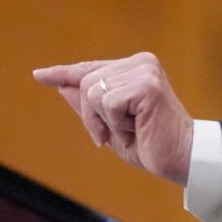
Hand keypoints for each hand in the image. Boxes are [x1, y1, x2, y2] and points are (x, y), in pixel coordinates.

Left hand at [32, 52, 194, 185]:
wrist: (182, 158)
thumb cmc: (151, 144)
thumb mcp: (111, 126)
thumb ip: (89, 105)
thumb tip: (62, 87)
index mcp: (134, 68)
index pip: (90, 68)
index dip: (63, 74)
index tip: (40, 75)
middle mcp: (139, 63)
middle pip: (85, 82)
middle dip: (91, 115)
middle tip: (116, 133)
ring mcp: (144, 71)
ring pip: (93, 92)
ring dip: (104, 121)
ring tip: (130, 130)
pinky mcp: (147, 85)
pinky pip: (108, 102)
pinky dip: (116, 123)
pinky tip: (137, 128)